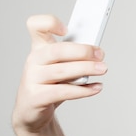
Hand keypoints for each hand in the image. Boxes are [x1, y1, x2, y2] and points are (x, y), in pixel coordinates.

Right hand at [12, 15, 107, 134]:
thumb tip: (97, 53)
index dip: (49, 23)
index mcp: (39, 48)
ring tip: (103, 69)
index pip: (36, 26)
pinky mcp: (36, 97)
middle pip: (56, 50)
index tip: (67, 29)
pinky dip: (83, 90)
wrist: (33, 112)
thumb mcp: (61, 67)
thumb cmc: (51, 85)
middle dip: (82, 51)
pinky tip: (96, 88)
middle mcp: (34, 60)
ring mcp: (32, 79)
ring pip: (61, 71)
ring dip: (86, 69)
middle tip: (100, 54)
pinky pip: (62, 92)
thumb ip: (75, 58)